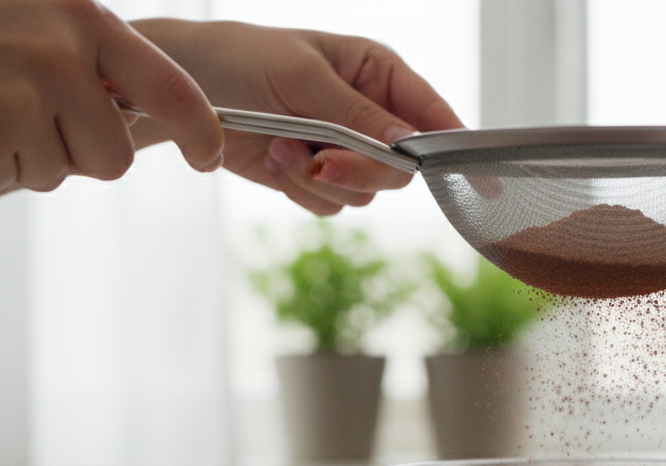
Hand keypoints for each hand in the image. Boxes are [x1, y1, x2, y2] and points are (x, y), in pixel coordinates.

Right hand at [0, 0, 223, 199]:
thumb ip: (84, 55)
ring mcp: (24, 99)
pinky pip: (10, 178)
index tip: (210, 156)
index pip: (172, 88)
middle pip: (114, 155)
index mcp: (82, 19)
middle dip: (79, 151)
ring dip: (25, 155)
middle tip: (26, 115)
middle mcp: (62, 56)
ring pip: (61, 171)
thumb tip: (137, 114)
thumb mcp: (25, 14)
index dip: (201, 131)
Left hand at [133, 19, 464, 215]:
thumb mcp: (303, 78)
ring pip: (364, 193)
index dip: (457, 149)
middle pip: (401, 170)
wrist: (183, 90)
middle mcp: (370, 115)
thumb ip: (358, 115)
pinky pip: (330, 204)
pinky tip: (274, 160)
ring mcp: (344, 149)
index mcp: (380, 75)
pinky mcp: (315, 176)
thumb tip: (409, 145)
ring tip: (281, 146)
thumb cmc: (241, 60)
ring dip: (318, 178)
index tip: (482, 181)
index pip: (434, 116)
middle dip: (360, 169)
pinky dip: (300, 190)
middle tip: (323, 160)